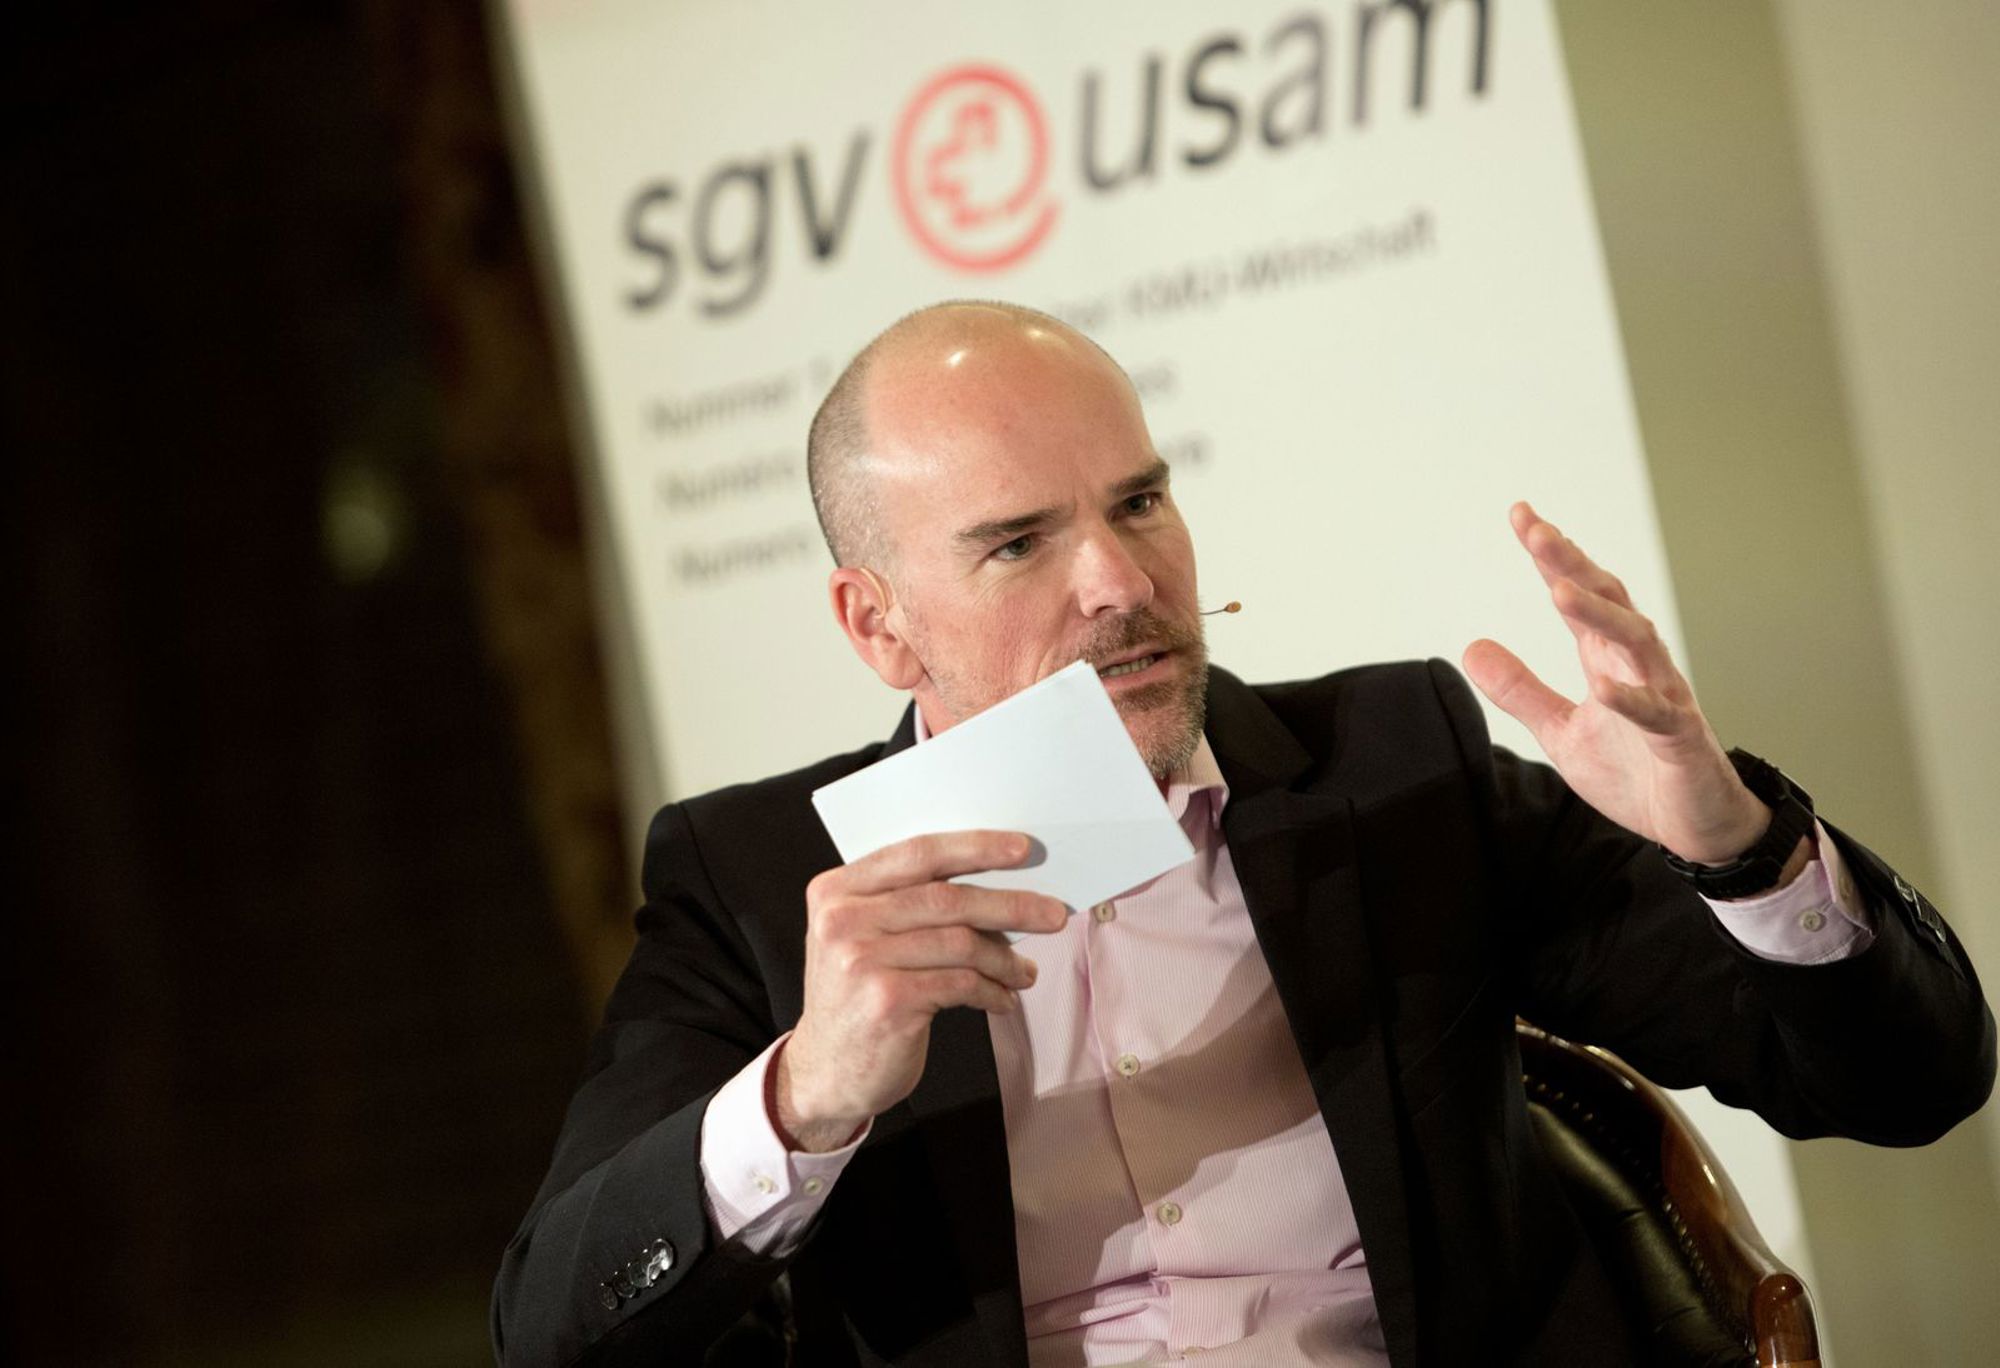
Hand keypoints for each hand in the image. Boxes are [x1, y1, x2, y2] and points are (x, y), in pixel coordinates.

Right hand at [776, 830, 1066, 1151]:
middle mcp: (843, 920)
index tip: (1022, 849)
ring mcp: (861, 961)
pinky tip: (1003, 999)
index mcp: (837, 891)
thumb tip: (999, 886)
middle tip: (1053, 914)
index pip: (917, 854)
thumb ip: (908, 906)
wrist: (826, 1073)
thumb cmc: (858, 998)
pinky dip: (992, 990)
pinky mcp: (887, 1001)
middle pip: (946, 898)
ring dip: (1005, 959)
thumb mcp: (864, 939)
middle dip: (1010, 905)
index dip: (975, 847)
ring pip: (961, 942)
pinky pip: (961, 983)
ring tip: (1025, 973)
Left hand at [1462, 502, 1772, 865]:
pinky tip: (1602, 687)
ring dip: (1599, 615)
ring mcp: (1664, 698)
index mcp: (1607, 660)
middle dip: (1574, 565)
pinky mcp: (1681, 739)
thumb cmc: (1635, 770)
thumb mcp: (1562, 731)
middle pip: (1608, 602)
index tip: (1521, 515)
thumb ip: (1521, 690)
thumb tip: (1473, 647)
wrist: (1693, 825)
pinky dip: (1630, 700)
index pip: (1577, 596)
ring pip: (1636, 642)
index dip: (1551, 557)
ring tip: (1559, 591)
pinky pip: (1657, 715)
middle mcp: (1638, 666)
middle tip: (1539, 532)